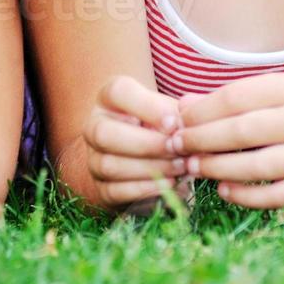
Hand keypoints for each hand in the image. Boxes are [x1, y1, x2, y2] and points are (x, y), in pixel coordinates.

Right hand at [83, 75, 189, 208]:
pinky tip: (169, 184)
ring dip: (150, 168)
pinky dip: (145, 189)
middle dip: (145, 143)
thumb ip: (179, 112)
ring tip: (180, 167)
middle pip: (104, 133)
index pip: (118, 92)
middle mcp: (94, 126)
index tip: (175, 123)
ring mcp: (93, 159)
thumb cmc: (160, 127)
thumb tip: (190, 119)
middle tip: (177, 149)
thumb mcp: (168, 112)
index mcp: (109, 99)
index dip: (148, 107)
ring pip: (109, 165)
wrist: (143, 158)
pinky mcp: (100, 188)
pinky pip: (115, 191)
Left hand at [174, 73, 283, 209]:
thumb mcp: (273, 98)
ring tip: (191, 167)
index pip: (235, 97)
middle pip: (242, 130)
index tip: (176, 121)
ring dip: (216, 168)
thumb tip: (181, 105)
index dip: (200, 111)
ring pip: (256, 165)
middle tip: (175, 146)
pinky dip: (244, 195)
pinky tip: (222, 190)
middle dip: (201, 139)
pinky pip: (274, 195)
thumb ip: (230, 100)